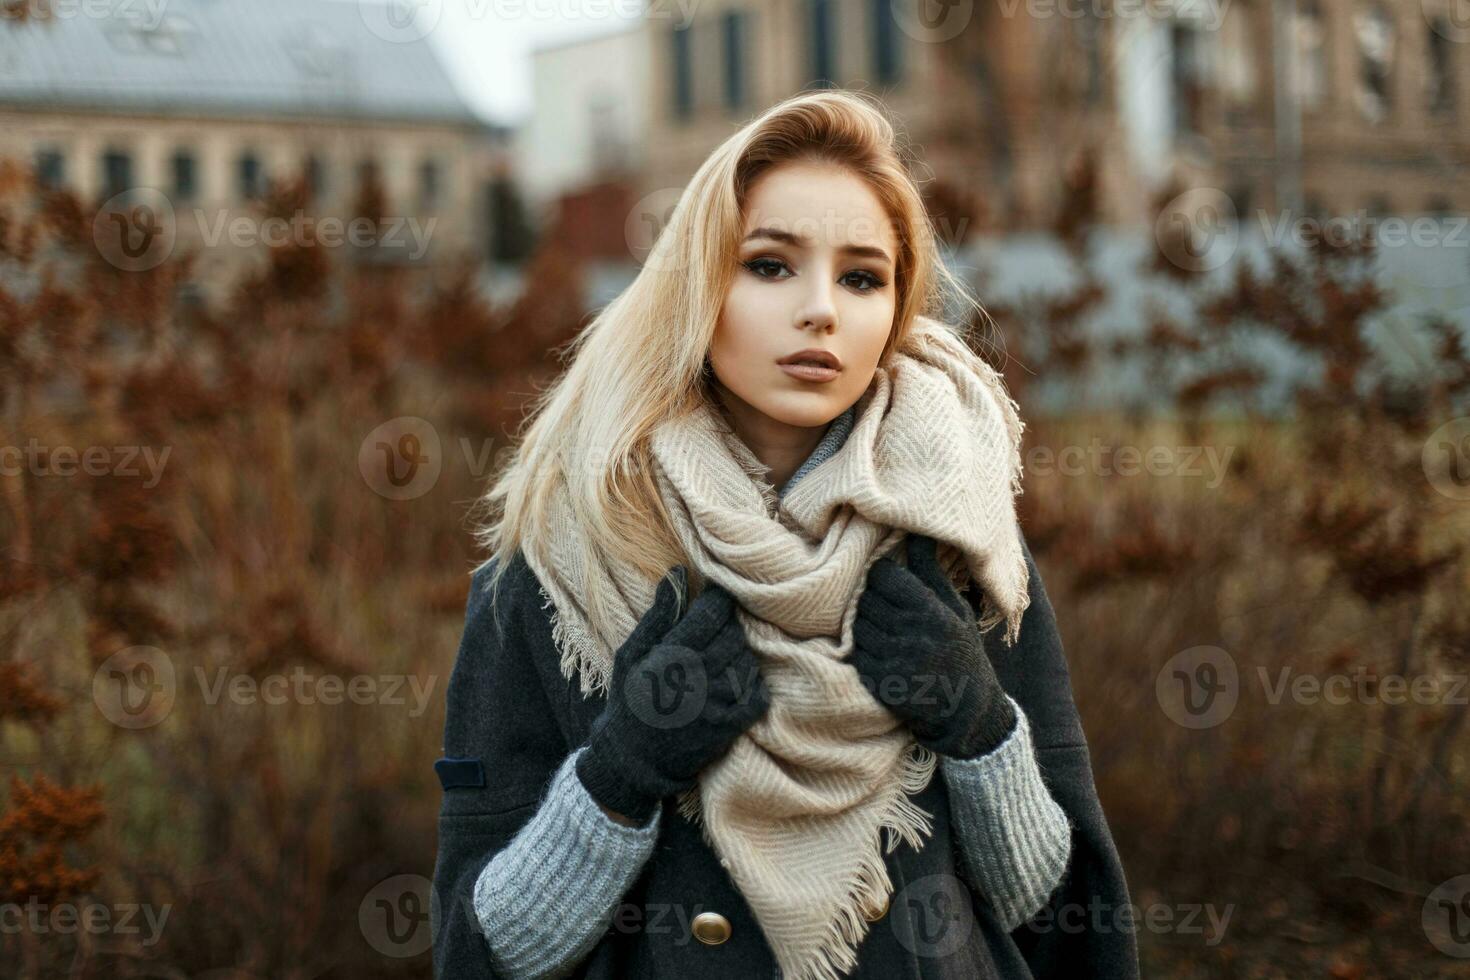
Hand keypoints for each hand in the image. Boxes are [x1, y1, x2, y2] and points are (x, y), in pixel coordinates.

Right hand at [577, 566, 770, 821]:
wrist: (634, 761)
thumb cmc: (630, 702)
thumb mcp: (631, 655)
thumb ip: (658, 616)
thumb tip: (677, 574)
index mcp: (672, 655)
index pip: (713, 613)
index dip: (721, 598)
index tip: (719, 594)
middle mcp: (697, 676)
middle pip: (735, 635)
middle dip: (730, 627)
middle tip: (718, 630)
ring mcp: (716, 703)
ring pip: (747, 662)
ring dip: (741, 655)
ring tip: (723, 658)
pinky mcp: (728, 726)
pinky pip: (757, 695)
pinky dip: (753, 685)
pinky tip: (738, 682)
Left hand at [846, 534, 1015, 758]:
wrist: (966, 708)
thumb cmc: (960, 648)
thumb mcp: (955, 608)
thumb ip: (931, 570)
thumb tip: (918, 531)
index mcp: (931, 611)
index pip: (882, 575)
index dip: (882, 575)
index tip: (890, 581)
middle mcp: (911, 635)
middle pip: (866, 599)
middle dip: (872, 600)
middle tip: (885, 607)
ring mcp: (893, 661)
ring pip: (858, 626)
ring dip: (866, 625)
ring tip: (884, 631)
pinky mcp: (881, 684)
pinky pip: (857, 655)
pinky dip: (864, 652)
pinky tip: (882, 654)